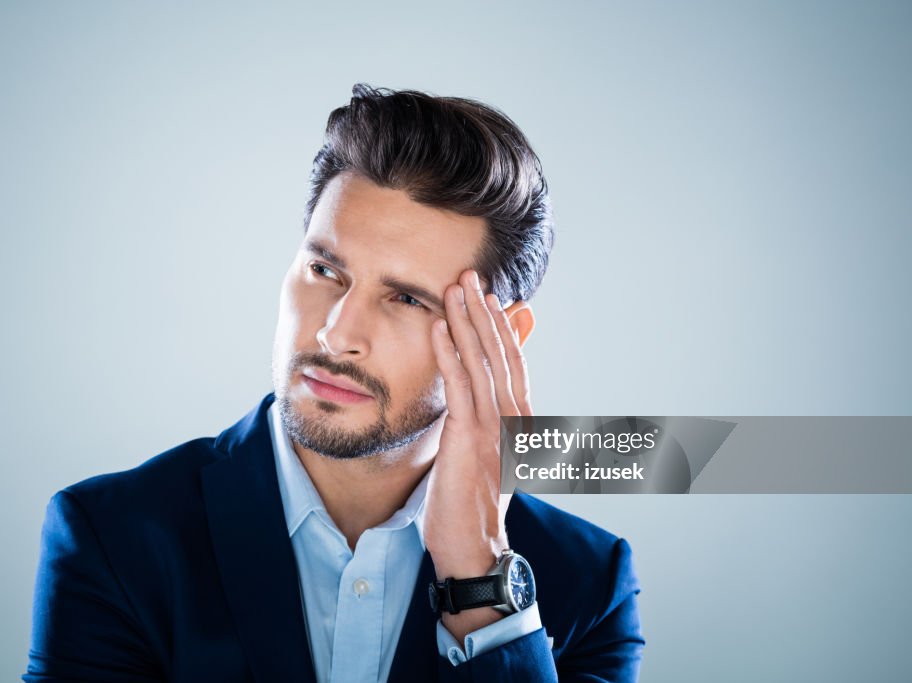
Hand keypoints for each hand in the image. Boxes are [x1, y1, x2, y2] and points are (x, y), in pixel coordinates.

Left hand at [424, 269, 532, 636]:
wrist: (475, 550)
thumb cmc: (473, 505)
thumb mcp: (484, 456)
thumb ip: (484, 421)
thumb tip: (479, 395)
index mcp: (520, 422)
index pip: (512, 362)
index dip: (499, 326)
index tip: (488, 294)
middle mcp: (514, 420)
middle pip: (501, 353)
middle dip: (485, 311)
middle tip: (472, 273)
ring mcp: (495, 428)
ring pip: (482, 362)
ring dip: (468, 321)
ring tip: (457, 285)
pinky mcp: (470, 438)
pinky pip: (459, 386)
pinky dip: (449, 353)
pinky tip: (439, 326)